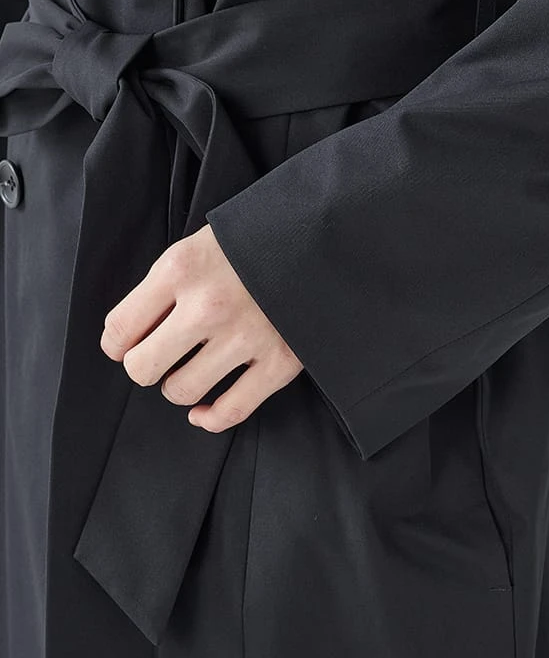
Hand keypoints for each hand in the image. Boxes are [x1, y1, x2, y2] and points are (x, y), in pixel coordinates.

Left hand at [100, 223, 303, 431]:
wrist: (321, 238)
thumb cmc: (252, 241)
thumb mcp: (197, 245)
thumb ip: (164, 285)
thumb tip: (130, 336)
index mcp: (181, 269)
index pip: (119, 328)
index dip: (118, 343)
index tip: (127, 344)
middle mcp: (209, 306)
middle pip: (143, 367)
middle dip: (144, 366)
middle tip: (158, 357)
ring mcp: (246, 336)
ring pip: (182, 390)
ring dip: (179, 386)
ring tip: (191, 369)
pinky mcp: (280, 360)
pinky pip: (231, 410)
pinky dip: (210, 418)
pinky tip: (202, 411)